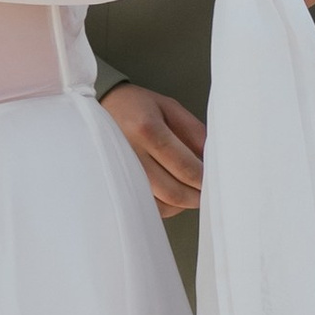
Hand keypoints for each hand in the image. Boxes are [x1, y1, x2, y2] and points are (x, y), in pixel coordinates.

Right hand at [100, 82, 206, 215]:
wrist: (99, 109)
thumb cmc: (136, 107)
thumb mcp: (169, 107)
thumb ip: (194, 132)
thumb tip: (212, 161)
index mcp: (147, 129)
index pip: (184, 166)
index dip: (204, 179)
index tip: (215, 180)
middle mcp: (131, 154)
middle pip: (173, 191)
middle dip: (196, 196)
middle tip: (207, 191)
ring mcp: (121, 174)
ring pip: (161, 204)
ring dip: (182, 203)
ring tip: (191, 190)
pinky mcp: (116, 186)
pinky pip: (148, 207)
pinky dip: (167, 206)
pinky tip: (173, 193)